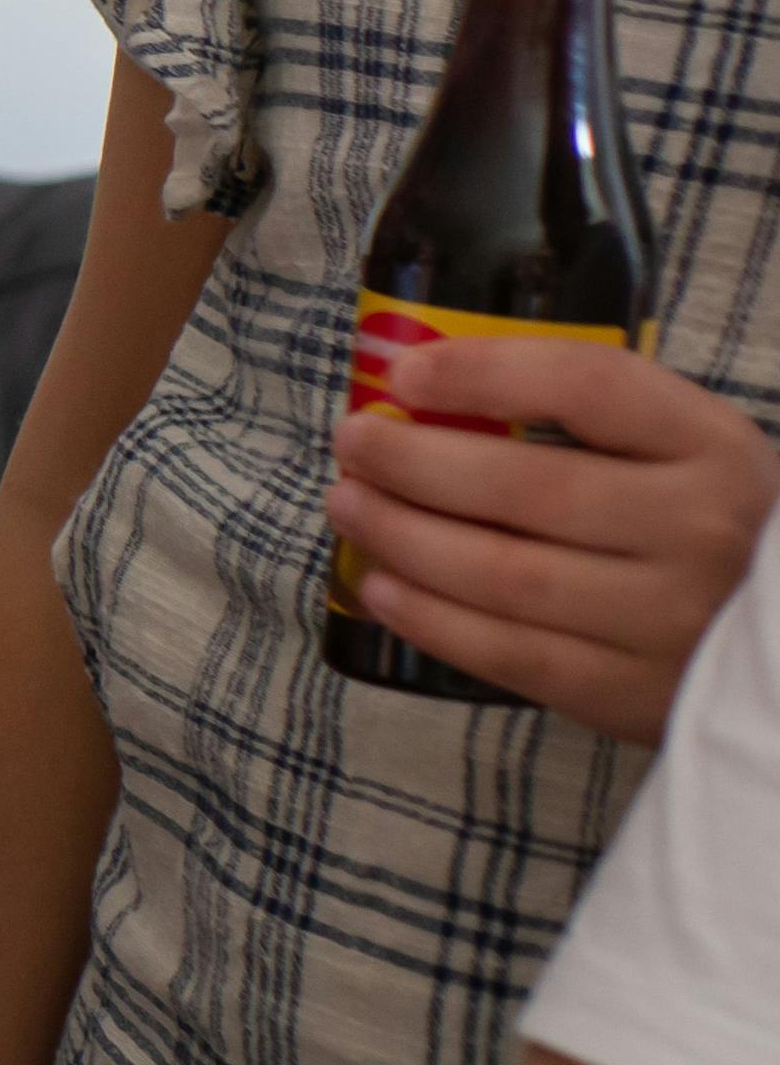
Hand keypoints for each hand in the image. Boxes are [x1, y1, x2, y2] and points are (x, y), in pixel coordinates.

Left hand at [333, 337, 779, 743]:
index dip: (487, 373)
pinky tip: (382, 586)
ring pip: (506, 576)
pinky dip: (431, 619)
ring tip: (349, 506)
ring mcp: (670, 620)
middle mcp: (699, 531)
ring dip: (404, 537)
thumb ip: (591, 417)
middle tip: (354, 444)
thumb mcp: (685, 451)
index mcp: (715, 449)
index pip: (592, 388)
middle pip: (528, 488)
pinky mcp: (633, 694)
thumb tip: (426, 383)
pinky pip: (512, 654)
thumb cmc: (709, 524)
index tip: (405, 371)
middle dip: (415, 462)